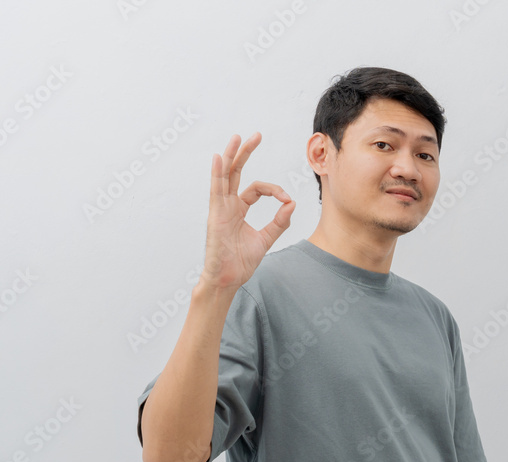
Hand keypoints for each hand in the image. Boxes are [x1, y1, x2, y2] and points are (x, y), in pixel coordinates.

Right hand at [200, 132, 294, 289]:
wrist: (228, 279)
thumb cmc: (241, 262)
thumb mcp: (266, 239)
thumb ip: (279, 222)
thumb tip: (292, 204)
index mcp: (239, 209)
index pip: (257, 189)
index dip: (275, 190)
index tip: (287, 199)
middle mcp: (228, 205)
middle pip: (236, 172)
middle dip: (246, 153)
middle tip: (256, 135)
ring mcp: (220, 208)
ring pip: (225, 176)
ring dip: (232, 155)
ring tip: (238, 137)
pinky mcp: (215, 215)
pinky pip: (216, 190)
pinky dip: (218, 173)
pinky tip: (220, 157)